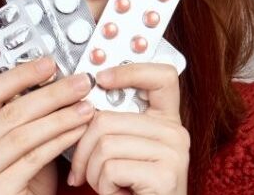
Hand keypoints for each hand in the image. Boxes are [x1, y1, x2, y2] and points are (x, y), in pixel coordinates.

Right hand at [0, 57, 95, 194]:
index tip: (50, 63)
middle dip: (50, 95)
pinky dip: (59, 142)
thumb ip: (30, 116)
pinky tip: (78, 132)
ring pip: (22, 136)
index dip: (21, 75)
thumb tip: (57, 79)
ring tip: (86, 108)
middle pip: (10, 112)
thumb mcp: (23, 143)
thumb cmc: (26, 183)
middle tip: (79, 84)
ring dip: (59, 118)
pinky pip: (32, 159)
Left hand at [68, 63, 189, 194]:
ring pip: (104, 143)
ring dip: (91, 171)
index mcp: (166, 120)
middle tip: (86, 170)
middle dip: (83, 149)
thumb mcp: (124, 151)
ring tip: (106, 184)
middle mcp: (175, 132)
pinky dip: (102, 186)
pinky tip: (117, 193)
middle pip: (107, 118)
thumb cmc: (132, 191)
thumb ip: (113, 124)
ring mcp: (173, 152)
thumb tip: (78, 101)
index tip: (101, 78)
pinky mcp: (165, 174)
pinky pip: (111, 167)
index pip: (161, 76)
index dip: (129, 70)